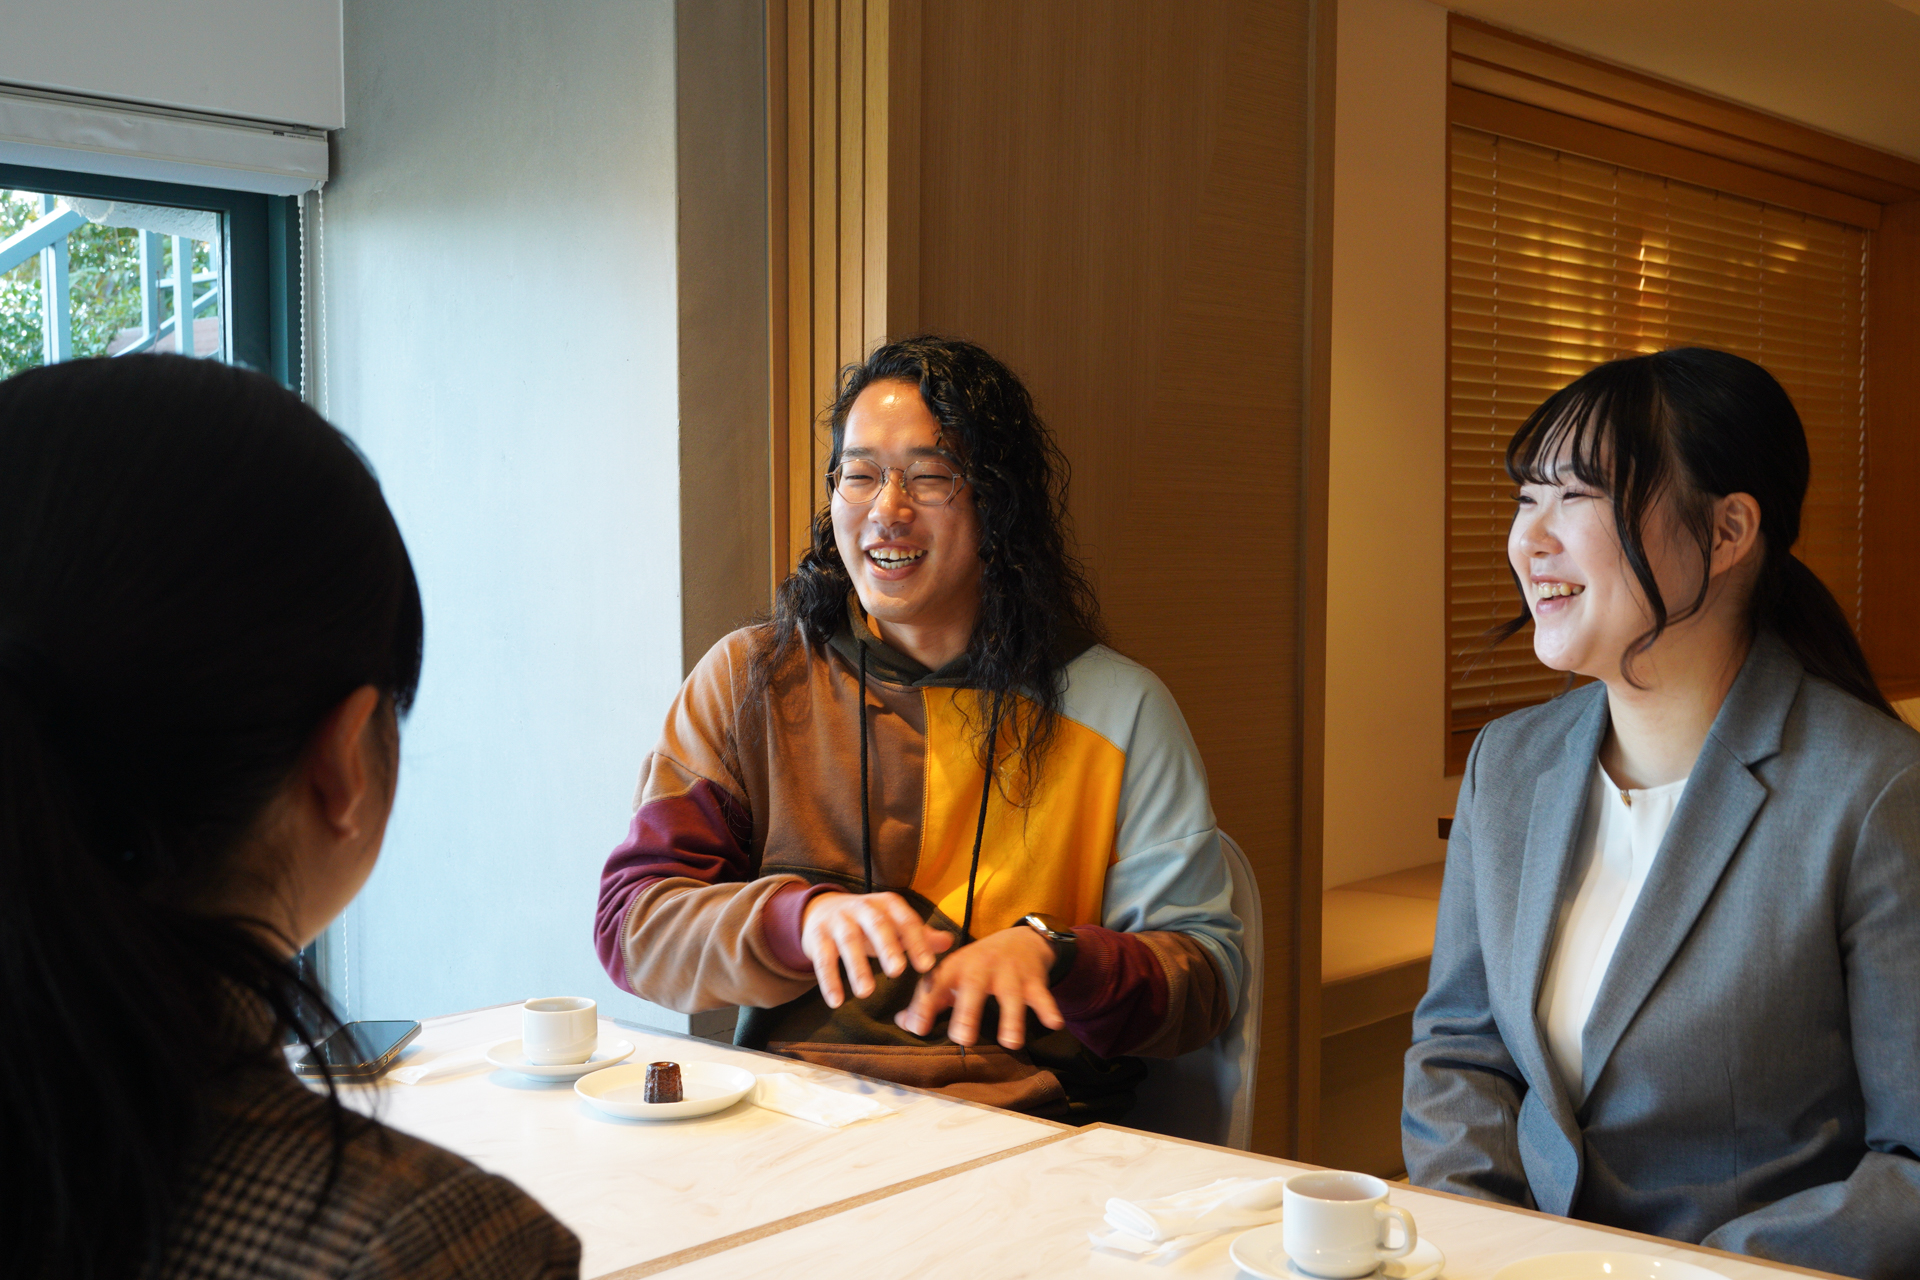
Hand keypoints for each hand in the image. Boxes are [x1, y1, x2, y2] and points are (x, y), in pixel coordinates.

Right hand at [801, 891, 953, 1007]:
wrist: (821, 909)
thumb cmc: (868, 923)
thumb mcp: (893, 924)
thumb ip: (920, 935)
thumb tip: (949, 941)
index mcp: (886, 905)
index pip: (906, 920)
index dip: (917, 942)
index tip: (927, 966)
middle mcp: (862, 908)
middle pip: (877, 925)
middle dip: (888, 947)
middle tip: (898, 972)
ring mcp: (837, 921)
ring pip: (848, 941)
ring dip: (857, 966)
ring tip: (866, 992)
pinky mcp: (817, 937)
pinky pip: (823, 959)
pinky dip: (829, 981)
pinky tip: (836, 1001)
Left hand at [893, 926, 1063, 1050]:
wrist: (1020, 939)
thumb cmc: (977, 965)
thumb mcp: (951, 975)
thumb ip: (927, 999)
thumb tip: (903, 1023)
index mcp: (955, 967)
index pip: (935, 985)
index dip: (924, 1005)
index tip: (918, 1029)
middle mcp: (981, 968)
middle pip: (974, 988)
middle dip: (968, 1012)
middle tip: (963, 1038)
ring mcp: (1009, 973)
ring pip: (1011, 995)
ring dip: (1012, 1017)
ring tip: (1011, 1042)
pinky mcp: (1033, 979)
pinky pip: (1042, 995)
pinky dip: (1049, 1008)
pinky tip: (1054, 1023)